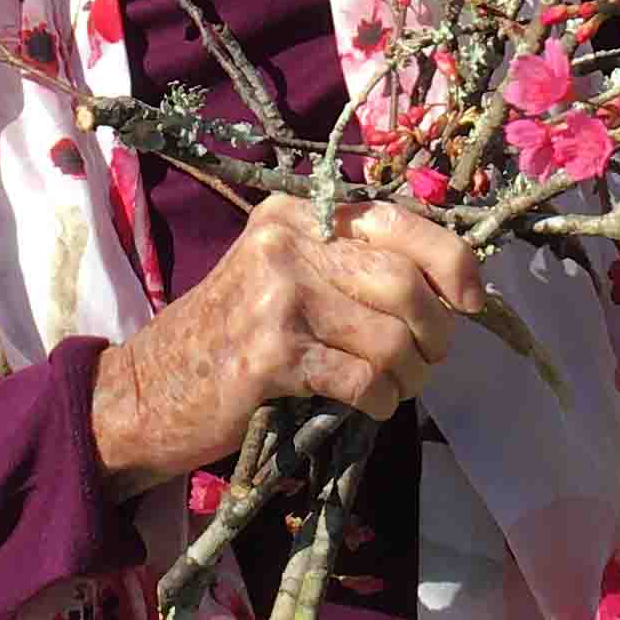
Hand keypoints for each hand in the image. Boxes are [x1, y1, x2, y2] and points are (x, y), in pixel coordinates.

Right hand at [90, 195, 483, 498]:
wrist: (148, 390)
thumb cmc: (229, 335)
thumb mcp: (282, 273)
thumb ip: (348, 264)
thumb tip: (450, 284)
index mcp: (296, 214)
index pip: (397, 220)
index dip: (451, 260)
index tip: (471, 299)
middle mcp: (286, 243)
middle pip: (403, 282)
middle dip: (435, 331)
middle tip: (426, 360)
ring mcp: (277, 298)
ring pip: (390, 337)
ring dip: (409, 374)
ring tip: (394, 387)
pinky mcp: (271, 356)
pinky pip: (362, 380)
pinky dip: (380, 400)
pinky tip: (367, 405)